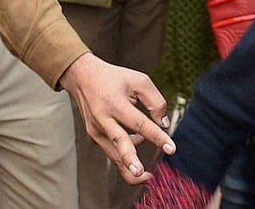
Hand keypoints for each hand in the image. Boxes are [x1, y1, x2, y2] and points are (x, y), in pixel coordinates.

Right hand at [59, 53, 174, 184]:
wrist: (83, 77)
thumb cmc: (115, 78)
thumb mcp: (140, 81)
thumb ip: (155, 101)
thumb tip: (163, 124)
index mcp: (115, 104)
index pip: (140, 124)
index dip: (157, 137)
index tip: (171, 148)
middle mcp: (103, 119)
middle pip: (118, 143)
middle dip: (130, 161)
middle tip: (141, 174)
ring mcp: (96, 130)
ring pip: (113, 154)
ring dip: (128, 166)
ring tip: (146, 176)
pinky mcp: (94, 136)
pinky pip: (111, 149)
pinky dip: (125, 153)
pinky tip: (138, 142)